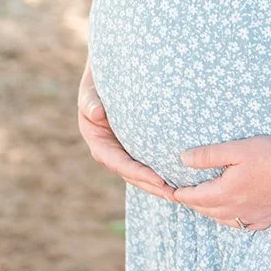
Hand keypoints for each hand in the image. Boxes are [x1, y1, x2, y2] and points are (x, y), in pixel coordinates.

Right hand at [77, 60, 181, 204]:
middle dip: (152, 185)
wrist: (107, 76)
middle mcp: (110, 151)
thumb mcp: (90, 90)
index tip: (158, 180)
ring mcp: (122, 151)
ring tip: (180, 192)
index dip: (138, 173)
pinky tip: (179, 177)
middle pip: (132, 174)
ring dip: (158, 184)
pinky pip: (147, 162)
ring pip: (140, 173)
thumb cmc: (97, 82)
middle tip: (174, 194)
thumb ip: (90, 101)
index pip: (118, 163)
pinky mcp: (134, 146)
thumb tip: (96, 113)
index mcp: (98, 142)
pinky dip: (160, 171)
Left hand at [173, 135, 270, 230]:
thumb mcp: (238, 149)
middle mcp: (235, 211)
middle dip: (192, 202)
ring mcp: (252, 218)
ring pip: (221, 220)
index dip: (179, 193)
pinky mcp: (267, 221)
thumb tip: (182, 159)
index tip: (169, 189)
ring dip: (209, 211)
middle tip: (183, 193)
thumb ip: (209, 155)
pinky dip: (230, 219)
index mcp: (224, 193)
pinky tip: (232, 212)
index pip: (193, 198)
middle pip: (205, 210)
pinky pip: (240, 226)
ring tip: (204, 200)